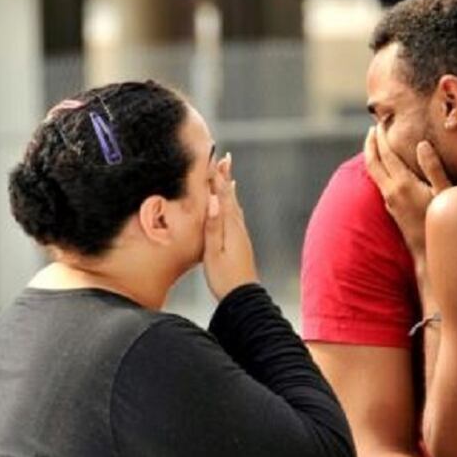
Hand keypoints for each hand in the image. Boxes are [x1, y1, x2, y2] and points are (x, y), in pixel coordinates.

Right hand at [203, 153, 257, 299]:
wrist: (243, 298)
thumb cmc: (225, 278)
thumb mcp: (213, 253)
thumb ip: (213, 227)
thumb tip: (213, 201)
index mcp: (230, 227)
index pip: (222, 196)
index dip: (217, 178)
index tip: (214, 159)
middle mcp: (238, 227)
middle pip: (230, 196)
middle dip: (225, 177)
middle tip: (223, 159)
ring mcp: (241, 235)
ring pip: (234, 205)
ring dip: (229, 188)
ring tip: (227, 174)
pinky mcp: (240, 242)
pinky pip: (235, 215)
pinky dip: (232, 204)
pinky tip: (232, 205)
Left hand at [363, 125, 449, 258]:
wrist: (429, 256)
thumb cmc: (442, 225)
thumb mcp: (444, 194)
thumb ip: (434, 168)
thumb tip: (422, 145)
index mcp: (403, 185)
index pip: (387, 154)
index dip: (383, 136)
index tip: (383, 121)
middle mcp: (391, 193)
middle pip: (372, 162)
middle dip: (371, 143)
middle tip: (374, 127)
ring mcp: (390, 202)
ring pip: (374, 173)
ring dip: (373, 155)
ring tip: (377, 142)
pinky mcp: (392, 210)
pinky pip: (380, 182)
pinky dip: (379, 168)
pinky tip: (387, 167)